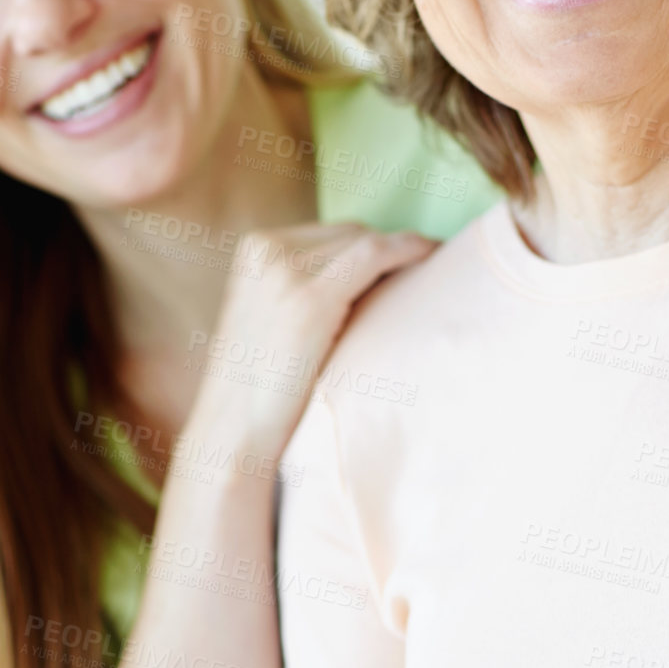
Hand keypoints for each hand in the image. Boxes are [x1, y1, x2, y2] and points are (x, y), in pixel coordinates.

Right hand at [187, 222, 435, 451]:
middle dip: (386, 254)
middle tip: (426, 274)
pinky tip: (434, 258)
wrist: (233, 433)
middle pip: (349, 234)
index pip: (331, 234)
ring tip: (435, 272)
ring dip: (401, 256)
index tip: (410, 261)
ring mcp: (286, 270)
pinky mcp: (310, 298)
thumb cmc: (259, 391)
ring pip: (365, 242)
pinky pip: (375, 255)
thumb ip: (301, 289)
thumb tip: (366, 280)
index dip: (373, 248)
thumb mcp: (272, 319)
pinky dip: (409, 251)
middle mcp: (267, 249)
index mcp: (254, 249)